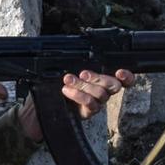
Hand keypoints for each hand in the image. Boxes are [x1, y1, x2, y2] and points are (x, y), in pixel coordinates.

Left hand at [18, 70, 136, 141]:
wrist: (38, 106)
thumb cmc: (51, 85)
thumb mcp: (61, 70)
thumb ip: (74, 64)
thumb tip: (78, 52)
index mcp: (99, 78)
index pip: (123, 79)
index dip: (127, 76)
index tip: (120, 71)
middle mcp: (102, 91)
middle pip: (114, 85)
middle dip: (100, 78)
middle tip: (84, 73)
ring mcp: (95, 103)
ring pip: (101, 94)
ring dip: (84, 85)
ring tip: (68, 80)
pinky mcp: (87, 113)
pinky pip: (91, 104)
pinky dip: (79, 95)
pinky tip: (67, 91)